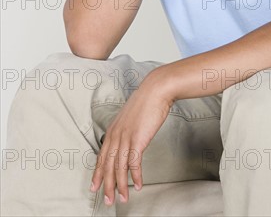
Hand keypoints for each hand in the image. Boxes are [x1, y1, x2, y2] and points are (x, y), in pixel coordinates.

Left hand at [90, 71, 172, 205]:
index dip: (98, 173)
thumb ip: (126, 130)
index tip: (95, 186)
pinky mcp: (138, 140)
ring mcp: (126, 137)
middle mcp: (116, 135)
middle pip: (108, 166)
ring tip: (123, 198)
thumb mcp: (130, 117)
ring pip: (119, 168)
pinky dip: (135, 176)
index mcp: (113, 130)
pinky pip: (134, 163)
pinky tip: (138, 185)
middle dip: (107, 185)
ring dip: (121, 185)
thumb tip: (127, 140)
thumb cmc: (146, 102)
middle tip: (108, 200)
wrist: (155, 91)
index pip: (102, 156)